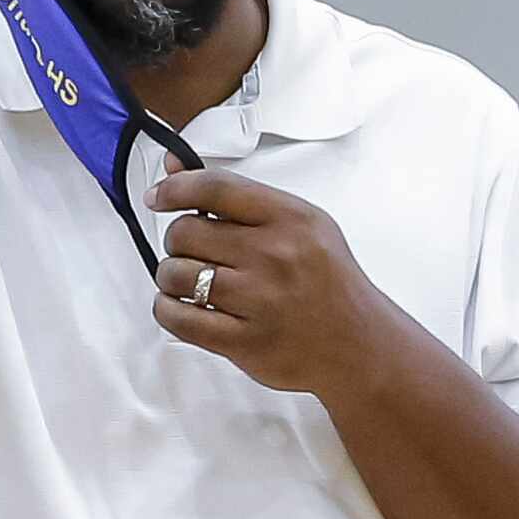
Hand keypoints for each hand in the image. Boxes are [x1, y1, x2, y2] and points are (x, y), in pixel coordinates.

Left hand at [146, 162, 403, 395]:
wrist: (361, 346)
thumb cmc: (329, 283)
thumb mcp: (303, 226)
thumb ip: (241, 200)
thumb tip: (173, 172)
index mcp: (291, 219)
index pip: (216, 187)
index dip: (175, 188)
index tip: (158, 197)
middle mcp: (274, 255)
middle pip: (185, 232)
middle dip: (178, 242)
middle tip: (194, 254)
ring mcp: (259, 300)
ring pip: (175, 274)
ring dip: (172, 278)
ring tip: (193, 284)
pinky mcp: (244, 341)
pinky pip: (177, 318)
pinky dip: (169, 310)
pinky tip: (184, 307)